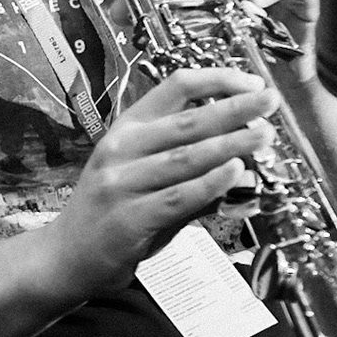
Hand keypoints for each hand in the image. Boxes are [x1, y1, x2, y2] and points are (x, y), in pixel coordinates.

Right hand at [45, 68, 277, 294]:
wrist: (65, 256)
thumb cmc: (109, 210)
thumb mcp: (140, 173)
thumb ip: (187, 162)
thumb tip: (243, 150)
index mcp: (127, 128)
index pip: (176, 88)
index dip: (218, 81)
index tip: (252, 82)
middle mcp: (122, 149)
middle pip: (187, 120)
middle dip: (235, 108)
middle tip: (270, 100)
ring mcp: (123, 183)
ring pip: (186, 157)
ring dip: (232, 143)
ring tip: (264, 135)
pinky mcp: (129, 218)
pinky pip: (178, 197)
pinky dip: (210, 183)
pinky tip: (236, 172)